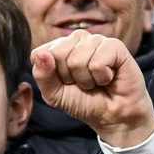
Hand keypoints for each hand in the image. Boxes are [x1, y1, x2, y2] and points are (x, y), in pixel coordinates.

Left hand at [31, 30, 153, 146]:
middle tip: (82, 83)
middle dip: (68, 77)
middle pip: (57, 54)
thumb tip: (41, 54)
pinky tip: (108, 77)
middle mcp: (76, 40)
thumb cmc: (82, 101)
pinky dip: (101, 77)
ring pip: (77, 59)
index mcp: (57, 48)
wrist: (112, 114)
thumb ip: (42, 75)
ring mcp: (95, 40)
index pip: (38, 54)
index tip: (64, 82)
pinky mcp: (114, 45)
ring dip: (86, 79)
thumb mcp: (54, 94)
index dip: (49, 75)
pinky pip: (98, 62)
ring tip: (95, 81)